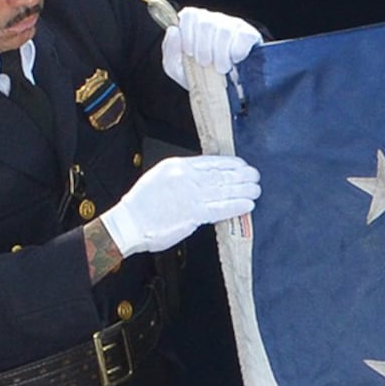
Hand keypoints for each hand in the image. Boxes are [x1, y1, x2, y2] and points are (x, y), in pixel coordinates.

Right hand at [100, 154, 258, 256]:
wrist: (128, 223)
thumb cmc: (141, 204)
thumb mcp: (160, 178)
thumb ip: (183, 177)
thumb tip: (205, 179)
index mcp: (177, 166)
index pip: (212, 162)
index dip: (231, 164)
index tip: (243, 165)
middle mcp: (186, 178)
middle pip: (222, 175)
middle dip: (242, 176)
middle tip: (255, 177)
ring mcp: (191, 195)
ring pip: (225, 190)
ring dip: (244, 191)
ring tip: (256, 190)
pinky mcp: (194, 214)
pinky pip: (221, 208)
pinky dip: (237, 206)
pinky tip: (248, 205)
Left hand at [159, 7, 258, 91]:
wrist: (226, 91)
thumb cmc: (199, 75)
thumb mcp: (178, 68)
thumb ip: (170, 50)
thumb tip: (174, 31)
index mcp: (194, 22)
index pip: (190, 15)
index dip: (188, 35)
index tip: (190, 53)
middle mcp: (214, 18)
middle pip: (206, 24)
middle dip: (203, 48)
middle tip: (205, 64)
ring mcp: (233, 24)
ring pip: (224, 31)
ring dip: (220, 54)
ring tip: (221, 68)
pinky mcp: (249, 33)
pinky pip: (242, 37)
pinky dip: (237, 52)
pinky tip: (235, 60)